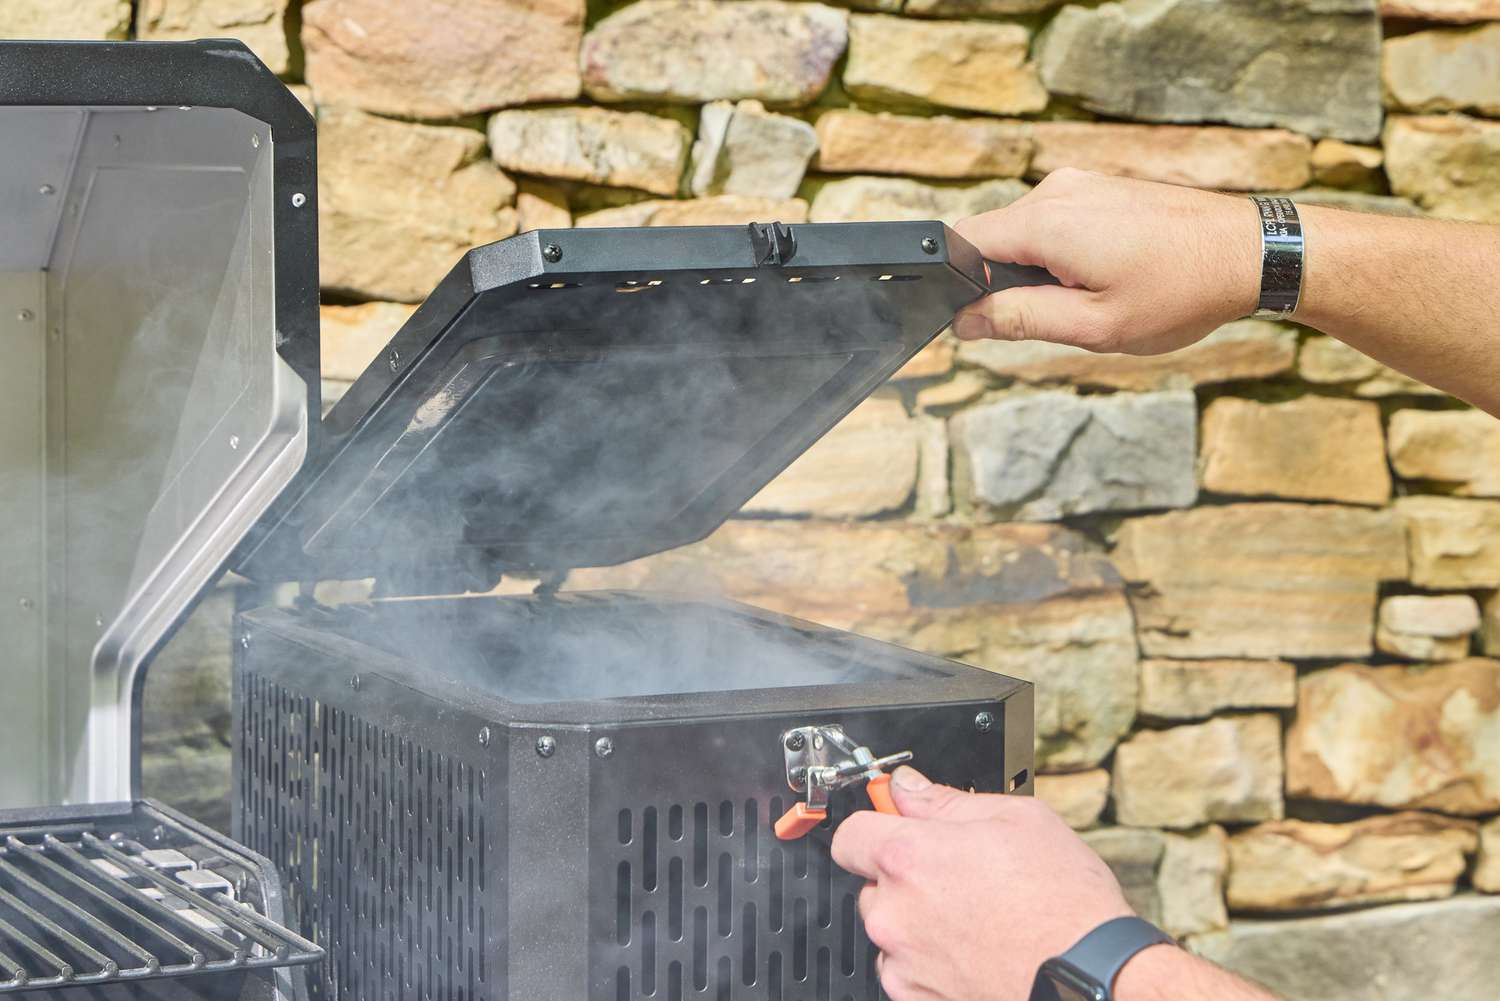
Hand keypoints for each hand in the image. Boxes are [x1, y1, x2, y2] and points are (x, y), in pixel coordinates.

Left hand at [831, 766, 1133, 1000]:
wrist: (1091, 976)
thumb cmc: (1064, 905)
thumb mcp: (1017, 819)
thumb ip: (946, 800)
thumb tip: (909, 786)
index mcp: (909, 858)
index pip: (849, 834)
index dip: (874, 826)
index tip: (894, 827)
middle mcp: (895, 912)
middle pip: (872, 884)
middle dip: (904, 877)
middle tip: (956, 875)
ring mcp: (904, 961)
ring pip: (890, 929)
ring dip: (916, 921)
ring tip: (973, 916)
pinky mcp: (918, 997)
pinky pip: (905, 970)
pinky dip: (928, 960)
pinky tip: (972, 948)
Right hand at [952, 168, 1260, 354]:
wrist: (1250, 252)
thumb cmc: (1182, 291)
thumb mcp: (1094, 326)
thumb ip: (1020, 319)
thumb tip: (966, 320)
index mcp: (1046, 223)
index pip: (961, 243)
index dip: (957, 284)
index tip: (981, 319)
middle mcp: (1056, 191)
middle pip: (992, 238)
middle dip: (1004, 282)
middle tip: (1056, 318)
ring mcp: (1081, 184)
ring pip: (1025, 233)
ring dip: (1038, 271)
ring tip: (1091, 298)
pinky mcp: (1101, 187)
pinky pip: (1055, 222)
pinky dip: (1062, 255)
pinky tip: (1106, 277)